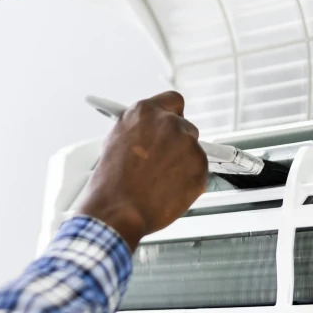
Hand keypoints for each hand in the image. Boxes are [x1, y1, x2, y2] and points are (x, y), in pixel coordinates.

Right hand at [74, 91, 207, 250]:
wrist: (117, 211)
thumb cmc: (111, 184)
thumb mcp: (117, 142)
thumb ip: (140, 130)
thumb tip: (150, 131)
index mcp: (145, 112)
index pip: (173, 101)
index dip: (172, 114)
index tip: (172, 123)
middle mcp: (169, 123)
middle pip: (185, 126)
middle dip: (178, 143)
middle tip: (164, 161)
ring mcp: (187, 143)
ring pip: (193, 150)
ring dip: (183, 162)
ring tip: (161, 181)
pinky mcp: (201, 165)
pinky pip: (199, 170)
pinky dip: (190, 180)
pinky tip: (169, 190)